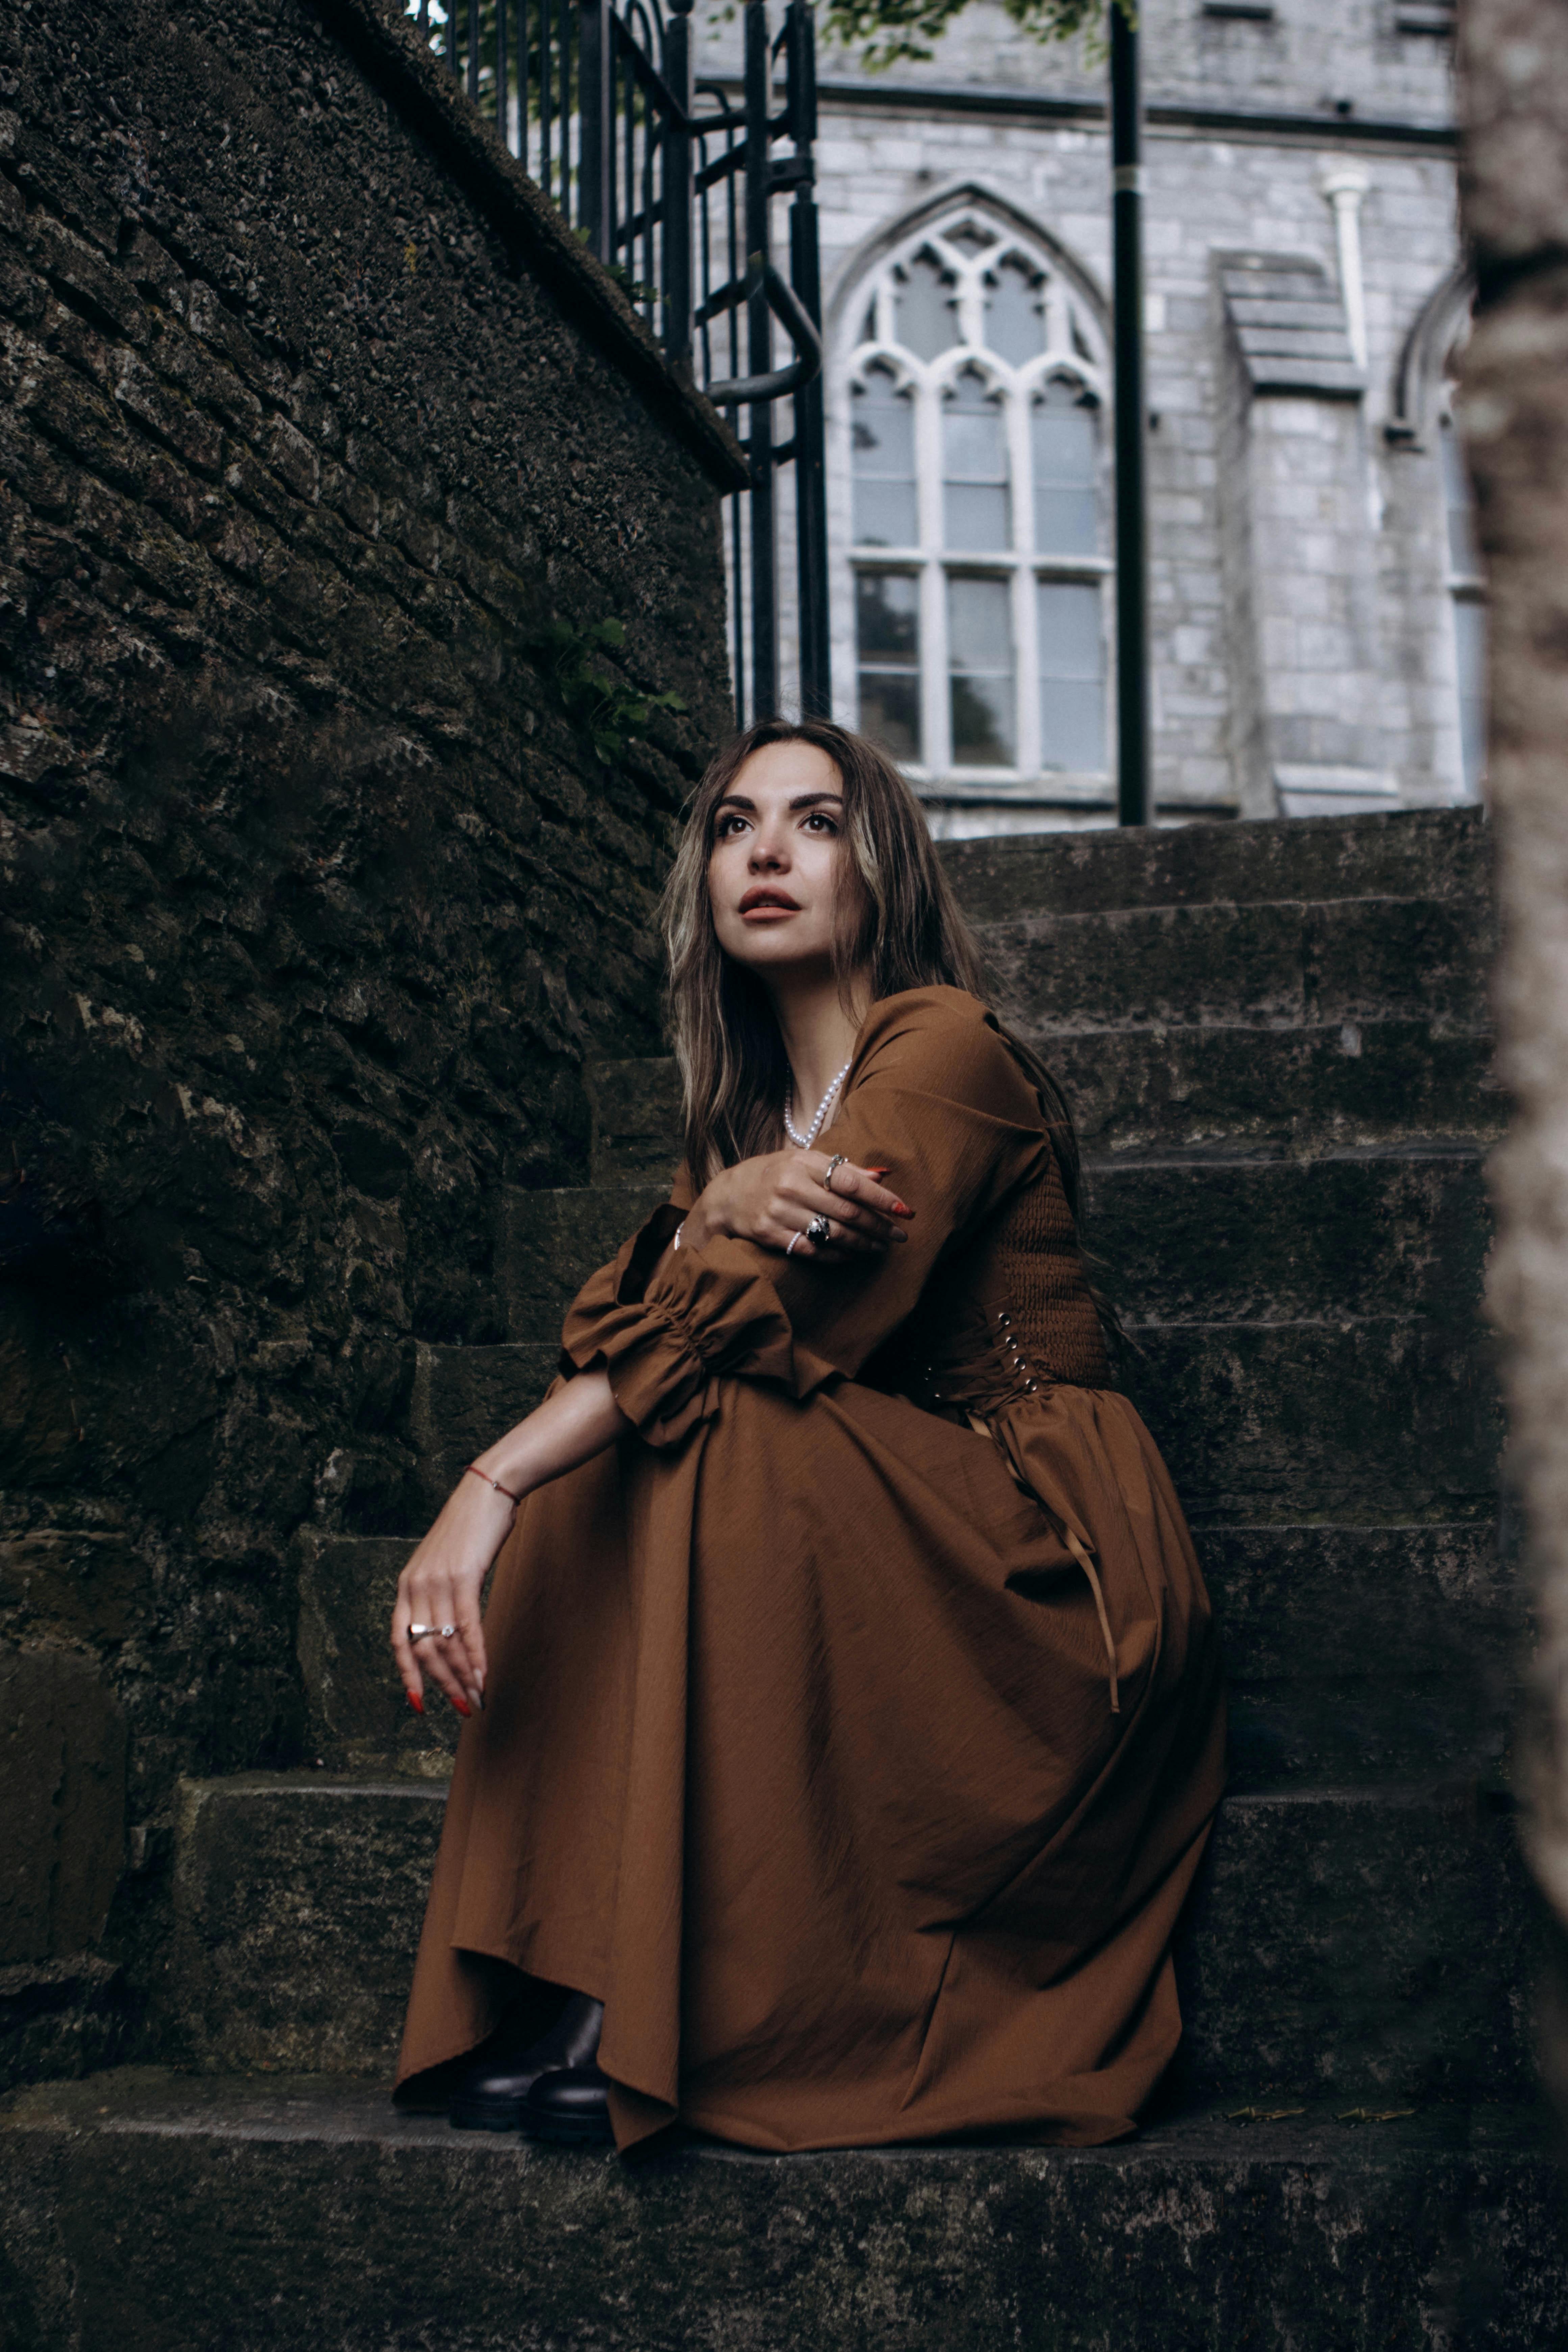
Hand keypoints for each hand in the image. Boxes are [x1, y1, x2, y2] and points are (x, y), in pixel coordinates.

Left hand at [390, 1474, 513, 1716]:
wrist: (487, 1491)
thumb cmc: (470, 1528)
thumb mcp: (443, 1564)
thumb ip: (438, 1595)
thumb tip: (448, 1630)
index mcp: (406, 1585)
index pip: (398, 1641)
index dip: (407, 1675)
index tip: (418, 1704)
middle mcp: (415, 1586)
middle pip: (424, 1649)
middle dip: (443, 1684)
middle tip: (462, 1708)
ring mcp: (438, 1581)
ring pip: (445, 1643)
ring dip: (462, 1676)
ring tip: (476, 1698)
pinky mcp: (463, 1577)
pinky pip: (467, 1627)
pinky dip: (475, 1656)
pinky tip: (483, 1674)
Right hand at [683, 1148, 912, 1261]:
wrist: (726, 1196)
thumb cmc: (773, 1174)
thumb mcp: (803, 1160)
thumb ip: (842, 1168)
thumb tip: (882, 1176)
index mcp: (802, 1162)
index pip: (851, 1181)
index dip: (881, 1198)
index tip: (905, 1210)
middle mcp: (790, 1186)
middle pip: (847, 1211)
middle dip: (879, 1226)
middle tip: (899, 1235)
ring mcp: (778, 1212)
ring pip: (833, 1233)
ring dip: (863, 1243)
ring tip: (880, 1247)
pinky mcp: (770, 1235)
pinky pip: (813, 1250)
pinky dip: (837, 1255)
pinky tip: (853, 1255)